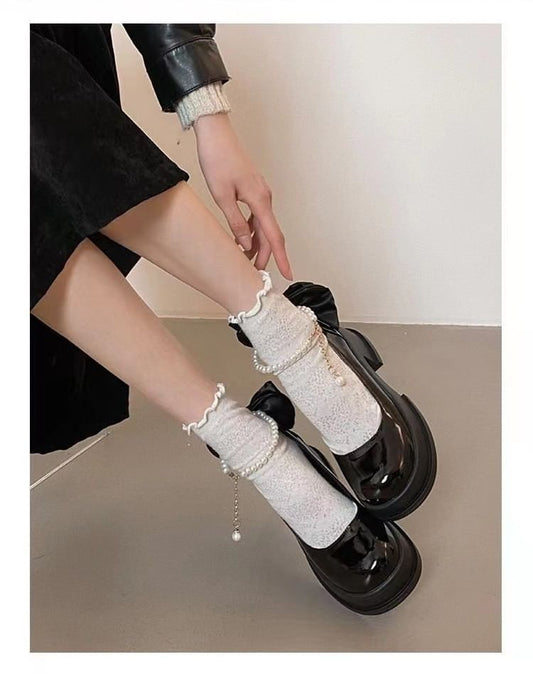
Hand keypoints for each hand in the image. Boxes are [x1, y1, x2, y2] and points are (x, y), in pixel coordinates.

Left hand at [193, 113, 292, 279]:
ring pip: (263, 226)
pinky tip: (241, 237)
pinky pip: (257, 216)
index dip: (281, 258)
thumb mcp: (222, 196)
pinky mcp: (254, 190)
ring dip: (256, 244)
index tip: (288, 274)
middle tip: (253, 272)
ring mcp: (260, 193)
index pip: (274, 237)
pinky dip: (251, 230)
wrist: (215, 134)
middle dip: (265, 255)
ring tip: (243, 258)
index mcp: (259, 200)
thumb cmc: (217, 159)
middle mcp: (264, 197)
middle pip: (270, 234)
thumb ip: (236, 222)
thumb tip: (246, 243)